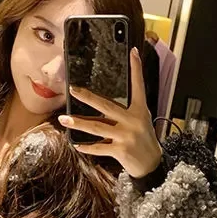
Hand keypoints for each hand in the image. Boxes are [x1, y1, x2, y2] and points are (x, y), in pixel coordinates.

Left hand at [58, 48, 162, 178]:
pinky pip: (99, 148)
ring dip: (79, 123)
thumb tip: (104, 104)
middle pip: (106, 106)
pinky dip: (87, 147)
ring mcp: (126, 136)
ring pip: (97, 127)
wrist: (152, 165)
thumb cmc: (144, 140)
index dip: (136, 69)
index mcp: (140, 111)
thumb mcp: (141, 121)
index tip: (132, 52)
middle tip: (72, 90)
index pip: (138, 86)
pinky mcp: (120, 150)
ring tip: (64, 120)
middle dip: (87, 97)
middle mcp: (133, 121)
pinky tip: (76, 145)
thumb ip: (127, 111)